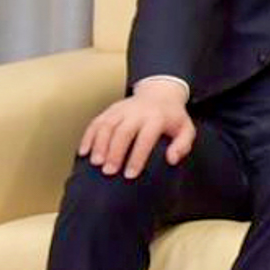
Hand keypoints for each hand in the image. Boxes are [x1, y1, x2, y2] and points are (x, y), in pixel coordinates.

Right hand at [80, 79, 195, 178]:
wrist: (160, 94)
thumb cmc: (172, 118)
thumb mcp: (186, 129)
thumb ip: (183, 145)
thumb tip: (172, 159)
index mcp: (157, 118)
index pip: (145, 138)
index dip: (137, 157)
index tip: (130, 174)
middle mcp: (137, 112)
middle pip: (122, 132)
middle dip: (115, 152)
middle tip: (109, 171)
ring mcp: (121, 109)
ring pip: (106, 126)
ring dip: (99, 145)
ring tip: (96, 163)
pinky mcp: (110, 110)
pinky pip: (96, 122)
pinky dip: (88, 136)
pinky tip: (84, 151)